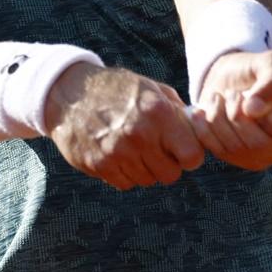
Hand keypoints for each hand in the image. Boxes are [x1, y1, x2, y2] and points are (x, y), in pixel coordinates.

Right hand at [43, 62, 203, 189]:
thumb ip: (178, 110)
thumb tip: (200, 127)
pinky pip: (125, 183)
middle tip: (158, 149)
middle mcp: (140, 135)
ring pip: (147, 180)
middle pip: (170, 174)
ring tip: (135, 148)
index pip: (192, 156)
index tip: (182, 149)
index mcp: (159, 113)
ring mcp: (118, 153)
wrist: (71, 93)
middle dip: (168, 164)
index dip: (190, 155)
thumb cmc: (117, 89)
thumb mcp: (152, 88)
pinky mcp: (99, 165)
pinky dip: (126, 173)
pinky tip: (119, 154)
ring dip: (146, 168)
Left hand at [187, 50, 271, 169]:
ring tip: (218, 97)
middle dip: (239, 116)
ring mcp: (262, 156)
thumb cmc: (258, 71)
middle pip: (261, 145)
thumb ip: (271, 81)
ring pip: (236, 148)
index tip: (252, 100)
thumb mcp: (270, 63)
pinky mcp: (237, 159)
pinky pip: (218, 150)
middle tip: (232, 93)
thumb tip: (255, 109)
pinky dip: (205, 129)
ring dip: (220, 118)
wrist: (231, 80)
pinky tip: (202, 112)